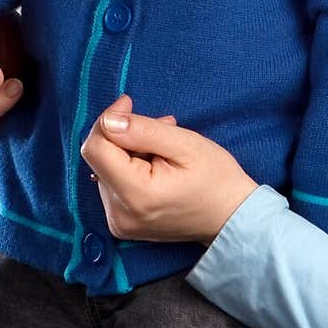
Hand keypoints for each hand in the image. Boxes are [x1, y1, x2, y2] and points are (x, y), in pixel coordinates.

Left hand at [81, 96, 257, 244]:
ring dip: (130, 151)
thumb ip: (143, 130)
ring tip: (165, 149)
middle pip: (101, 159)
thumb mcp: (185, 144)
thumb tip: (108, 121)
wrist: (232, 217)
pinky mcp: (122, 224)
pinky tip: (156, 165)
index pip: (95, 149)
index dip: (108, 120)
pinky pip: (114, 184)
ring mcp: (120, 222)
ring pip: (106, 169)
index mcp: (135, 195)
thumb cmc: (216, 180)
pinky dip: (130, 168)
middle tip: (162, 127)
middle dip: (125, 136)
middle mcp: (119, 213)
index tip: (128, 104)